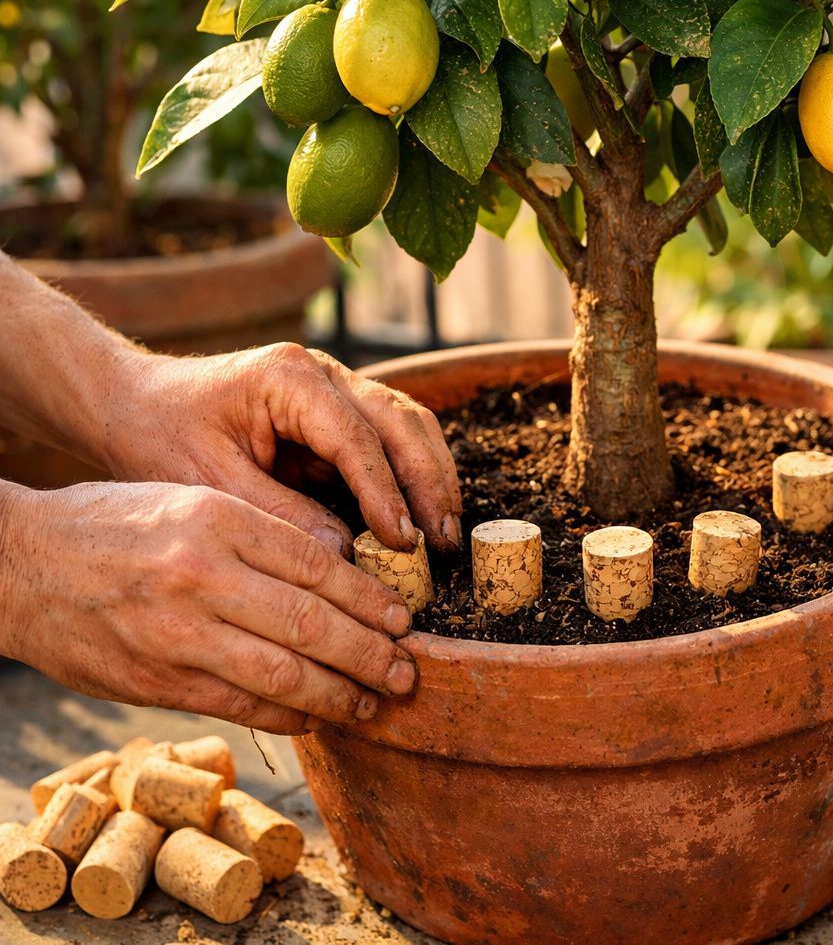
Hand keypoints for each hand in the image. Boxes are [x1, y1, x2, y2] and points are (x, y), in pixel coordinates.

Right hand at [0, 481, 417, 733]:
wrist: (17, 563)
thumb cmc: (113, 525)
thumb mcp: (191, 500)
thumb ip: (261, 536)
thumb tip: (341, 576)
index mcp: (218, 519)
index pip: (320, 565)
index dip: (370, 600)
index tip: (402, 619)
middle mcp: (201, 575)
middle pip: (312, 624)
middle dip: (372, 654)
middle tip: (408, 670)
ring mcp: (177, 633)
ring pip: (283, 674)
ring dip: (341, 695)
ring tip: (376, 701)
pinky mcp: (156, 680)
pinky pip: (240, 705)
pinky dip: (289, 715)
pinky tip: (319, 716)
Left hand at [103, 343, 460, 554]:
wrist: (133, 405)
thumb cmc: (160, 436)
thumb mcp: (210, 481)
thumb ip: (278, 513)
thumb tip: (346, 554)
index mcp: (289, 377)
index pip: (356, 438)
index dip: (386, 492)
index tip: (404, 543)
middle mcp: (324, 373)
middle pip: (401, 423)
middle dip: (429, 483)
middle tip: (445, 542)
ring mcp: (337, 388)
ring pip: (409, 425)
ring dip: (433, 478)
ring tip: (447, 534)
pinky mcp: (338, 413)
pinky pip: (393, 439)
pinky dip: (415, 475)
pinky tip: (426, 516)